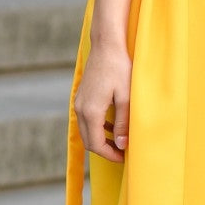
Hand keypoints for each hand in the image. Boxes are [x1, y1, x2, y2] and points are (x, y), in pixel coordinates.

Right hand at [74, 42, 130, 162]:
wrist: (106, 46)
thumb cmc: (119, 69)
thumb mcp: (126, 97)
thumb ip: (123, 123)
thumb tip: (122, 145)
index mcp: (91, 111)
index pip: (96, 144)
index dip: (110, 154)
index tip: (124, 158)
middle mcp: (80, 109)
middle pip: (89, 141)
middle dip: (105, 150)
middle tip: (123, 152)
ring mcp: (78, 103)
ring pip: (86, 131)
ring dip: (101, 139)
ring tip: (120, 141)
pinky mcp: (80, 97)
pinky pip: (86, 120)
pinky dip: (97, 128)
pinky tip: (112, 126)